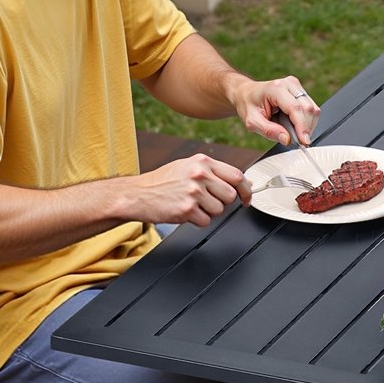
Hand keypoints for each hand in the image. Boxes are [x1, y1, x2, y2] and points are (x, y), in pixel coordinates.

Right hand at [132, 154, 246, 227]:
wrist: (137, 194)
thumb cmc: (162, 181)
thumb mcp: (188, 166)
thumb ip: (213, 172)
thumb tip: (241, 181)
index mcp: (202, 161)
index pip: (236, 175)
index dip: (246, 189)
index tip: (246, 198)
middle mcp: (199, 174)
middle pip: (230, 195)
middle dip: (222, 202)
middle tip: (206, 201)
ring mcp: (193, 191)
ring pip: (219, 210)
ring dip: (208, 212)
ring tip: (191, 205)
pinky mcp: (187, 209)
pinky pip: (206, 221)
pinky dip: (197, 221)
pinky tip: (185, 212)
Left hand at [229, 74, 320, 146]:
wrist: (246, 93)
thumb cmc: (248, 105)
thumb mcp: (252, 122)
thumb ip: (269, 131)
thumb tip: (287, 139)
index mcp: (276, 89)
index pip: (295, 108)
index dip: (302, 127)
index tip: (304, 142)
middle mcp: (289, 84)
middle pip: (308, 108)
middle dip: (306, 128)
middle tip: (295, 140)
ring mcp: (296, 86)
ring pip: (313, 109)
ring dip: (307, 125)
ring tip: (290, 129)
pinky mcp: (301, 91)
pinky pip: (311, 109)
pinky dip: (306, 121)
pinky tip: (293, 123)